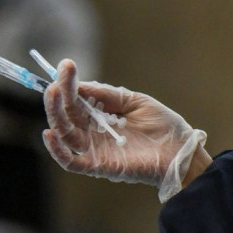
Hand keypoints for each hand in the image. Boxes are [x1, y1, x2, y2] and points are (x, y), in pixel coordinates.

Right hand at [42, 59, 210, 201]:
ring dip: (55, 114)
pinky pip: (71, 161)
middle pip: (67, 115)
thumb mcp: (136, 101)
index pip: (78, 100)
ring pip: (65, 134)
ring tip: (53, 93)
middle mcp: (94, 134)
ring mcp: (95, 150)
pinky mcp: (99, 166)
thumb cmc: (163, 127)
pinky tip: (50, 132)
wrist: (181, 151)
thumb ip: (109, 95)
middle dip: (60, 96)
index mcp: (102, 117)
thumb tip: (80, 84)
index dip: (70, 84)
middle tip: (56, 80)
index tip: (66, 65)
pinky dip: (57, 149)